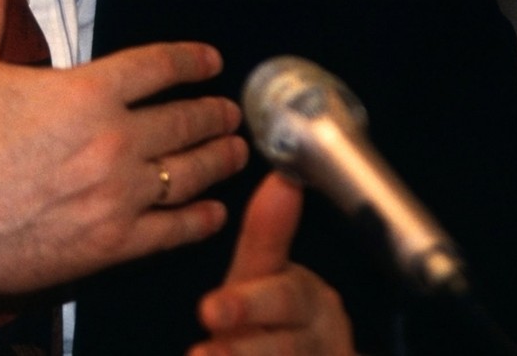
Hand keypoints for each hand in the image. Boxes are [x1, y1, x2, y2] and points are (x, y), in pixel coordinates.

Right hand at [0, 0, 247, 353]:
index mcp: (85, 92)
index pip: (158, 66)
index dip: (190, 60)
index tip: (210, 62)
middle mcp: (113, 141)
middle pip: (185, 120)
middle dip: (215, 114)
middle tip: (231, 112)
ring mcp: (116, 197)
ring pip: (189, 174)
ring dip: (220, 160)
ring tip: (236, 153)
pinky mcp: (110, 246)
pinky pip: (173, 231)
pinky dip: (200, 219)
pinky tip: (212, 212)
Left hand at [190, 172, 355, 355]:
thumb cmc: (282, 315)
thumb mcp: (270, 274)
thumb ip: (269, 234)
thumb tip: (281, 177)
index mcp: (309, 301)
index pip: (284, 299)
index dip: (249, 305)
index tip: (211, 310)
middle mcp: (316, 339)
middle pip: (284, 348)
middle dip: (242, 349)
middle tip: (201, 353)